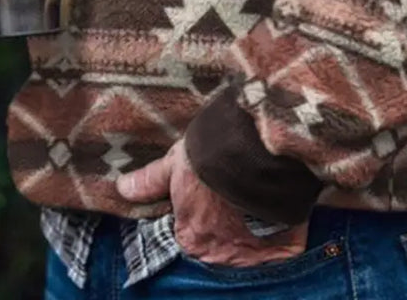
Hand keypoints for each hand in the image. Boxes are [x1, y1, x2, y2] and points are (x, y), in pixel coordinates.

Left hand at [116, 141, 308, 267]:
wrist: (255, 146)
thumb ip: (150, 180)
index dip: (196, 227)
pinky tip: (280, 233)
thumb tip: (122, 188)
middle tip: (230, 218)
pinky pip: (280, 260)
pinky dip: (281, 250)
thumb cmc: (211, 154)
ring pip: (249, 258)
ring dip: (250, 245)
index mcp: (191, 236)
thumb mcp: (175, 163)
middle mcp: (220, 253)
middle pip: (219, 253)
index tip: (205, 213)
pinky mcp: (283, 250)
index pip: (190, 241)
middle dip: (222, 241)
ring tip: (255, 224)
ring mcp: (253, 255)